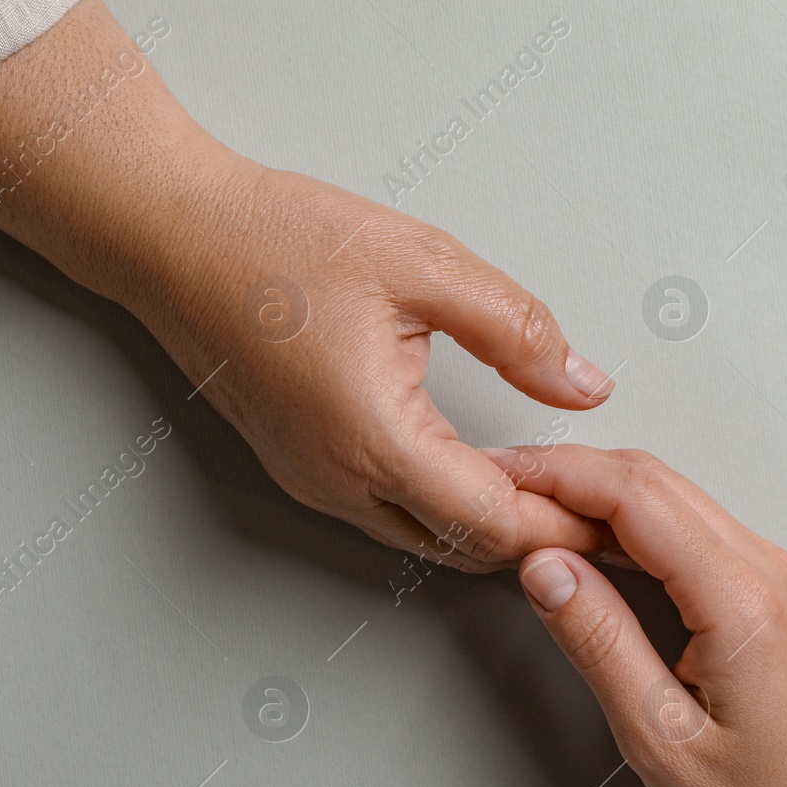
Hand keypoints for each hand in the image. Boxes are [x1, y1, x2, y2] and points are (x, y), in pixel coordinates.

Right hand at [131, 151, 618, 571]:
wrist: (173, 238)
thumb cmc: (275, 243)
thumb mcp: (424, 265)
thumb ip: (517, 332)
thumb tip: (582, 385)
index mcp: (374, 437)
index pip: (493, 520)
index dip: (564, 524)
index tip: (614, 515)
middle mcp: (339, 480)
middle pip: (464, 548)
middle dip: (539, 539)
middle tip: (602, 514)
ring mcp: (314, 482)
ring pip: (425, 542)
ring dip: (491, 529)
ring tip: (554, 497)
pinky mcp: (301, 470)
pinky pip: (389, 517)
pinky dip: (446, 512)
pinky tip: (478, 477)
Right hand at [485, 443, 786, 786]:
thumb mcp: (662, 741)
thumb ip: (599, 643)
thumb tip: (546, 567)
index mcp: (740, 601)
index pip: (633, 496)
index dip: (556, 475)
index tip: (500, 477)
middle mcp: (766, 571)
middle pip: (652, 480)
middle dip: (568, 472)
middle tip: (501, 490)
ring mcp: (774, 575)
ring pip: (671, 495)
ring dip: (597, 492)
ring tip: (532, 515)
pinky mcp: (769, 590)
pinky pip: (691, 525)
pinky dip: (631, 519)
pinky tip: (591, 543)